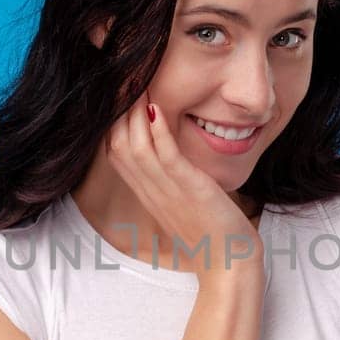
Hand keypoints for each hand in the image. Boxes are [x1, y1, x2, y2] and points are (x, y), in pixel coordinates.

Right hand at [105, 90, 262, 276]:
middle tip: (122, 73)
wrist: (228, 265)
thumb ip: (172, 179)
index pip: (114, 149)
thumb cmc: (212, 234)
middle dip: (116, 107)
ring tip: (137, 79)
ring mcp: (166, 191)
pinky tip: (156, 107)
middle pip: (116, 143)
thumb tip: (171, 153)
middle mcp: (149, 190)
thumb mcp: (183, 201)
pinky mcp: (188, 190)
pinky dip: (158, 131)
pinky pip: (165, 157)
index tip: (117, 90)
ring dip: (133, 110)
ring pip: (134, 146)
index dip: (111, 118)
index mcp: (146, 192)